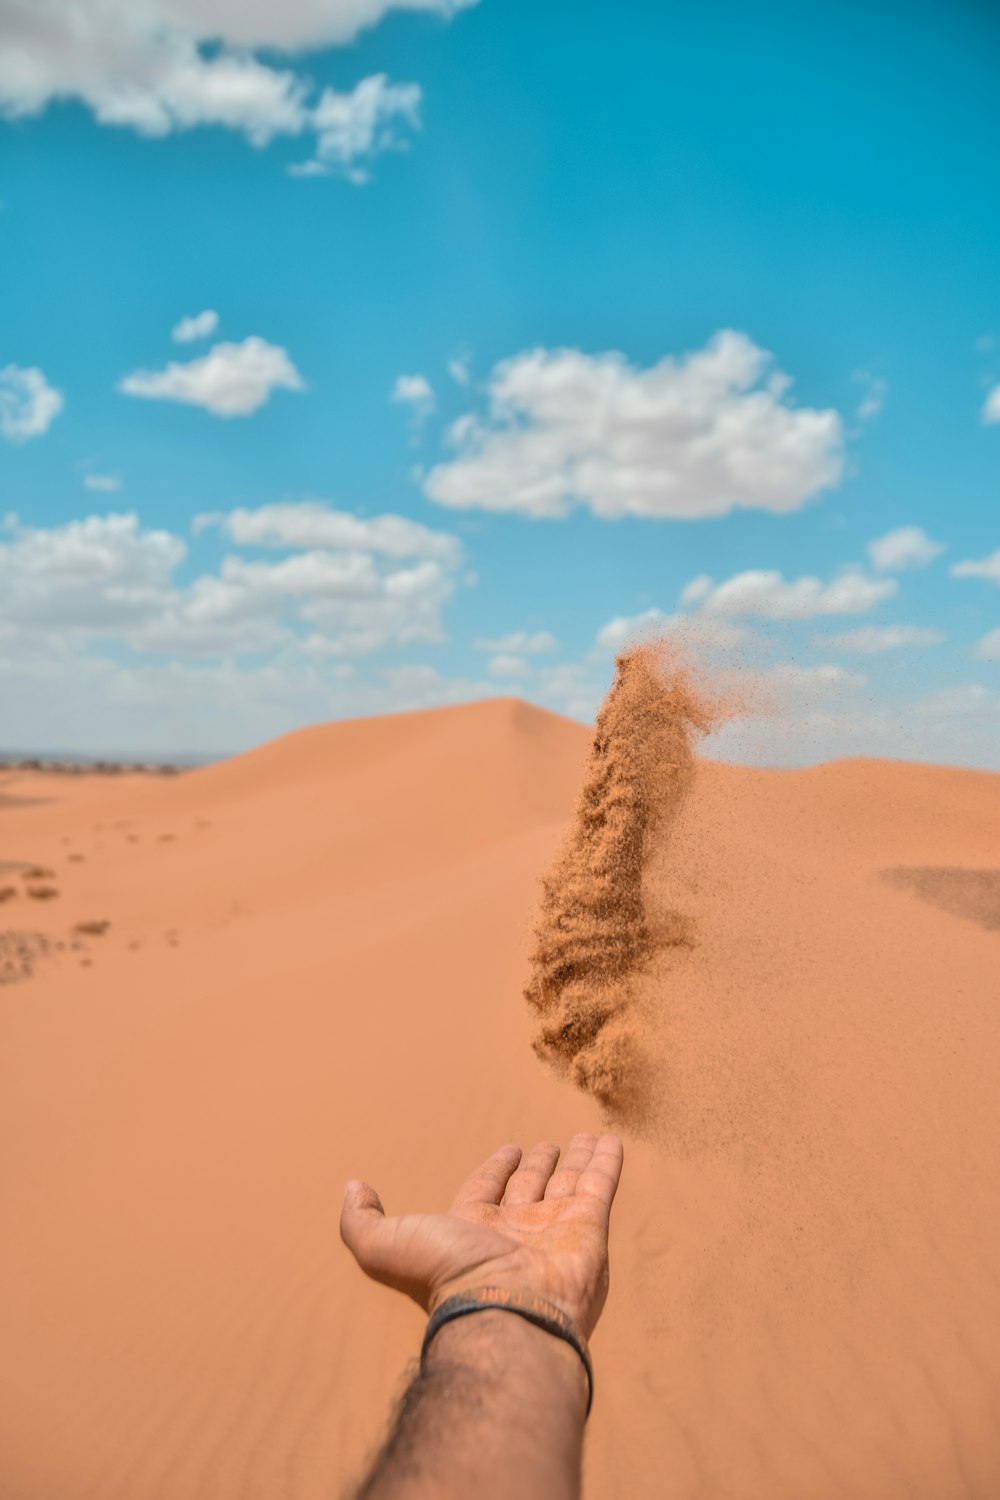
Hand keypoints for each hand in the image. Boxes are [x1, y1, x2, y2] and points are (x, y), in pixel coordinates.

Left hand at [340, 1133, 623, 1338]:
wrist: (507, 1314)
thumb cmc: (447, 1279)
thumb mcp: (384, 1245)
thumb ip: (361, 1220)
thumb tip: (352, 1188)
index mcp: (473, 1234)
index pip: (487, 1191)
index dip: (497, 1169)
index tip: (509, 1148)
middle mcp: (517, 1234)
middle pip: (531, 1190)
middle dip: (538, 1167)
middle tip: (547, 1145)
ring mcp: (556, 1233)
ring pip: (569, 1186)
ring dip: (577, 1160)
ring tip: (588, 1136)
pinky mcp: (590, 1230)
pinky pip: (600, 1187)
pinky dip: (606, 1163)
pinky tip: (611, 1139)